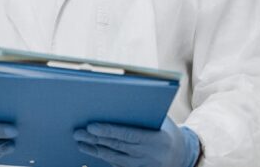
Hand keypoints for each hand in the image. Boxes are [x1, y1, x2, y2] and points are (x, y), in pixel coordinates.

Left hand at [74, 118, 199, 166]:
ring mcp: (143, 166)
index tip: (91, 126)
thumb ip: (142, 113)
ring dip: (95, 150)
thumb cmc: (167, 131)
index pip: (127, 135)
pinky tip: (92, 150)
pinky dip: (103, 157)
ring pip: (113, 158)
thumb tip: (115, 99)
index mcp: (155, 140)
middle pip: (116, 147)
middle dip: (95, 139)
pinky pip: (116, 165)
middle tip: (77, 132)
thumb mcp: (161, 120)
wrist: (182, 155)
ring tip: (80, 141)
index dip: (108, 131)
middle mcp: (149, 156)